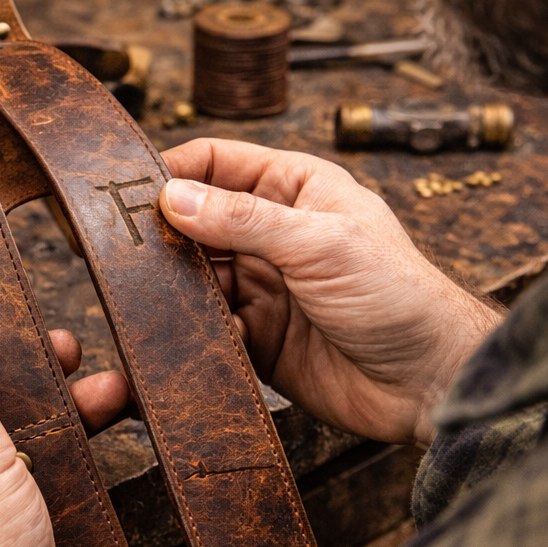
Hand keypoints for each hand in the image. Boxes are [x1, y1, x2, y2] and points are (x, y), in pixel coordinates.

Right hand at [159, 138, 503, 446]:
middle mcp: (274, 234)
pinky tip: (183, 335)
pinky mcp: (258, 338)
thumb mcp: (321, 243)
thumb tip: (175, 197)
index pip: (217, 162)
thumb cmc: (401, 297)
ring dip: (172, 288)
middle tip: (116, 250)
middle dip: (160, 236)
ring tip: (147, 296)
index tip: (126, 190)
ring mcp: (264, 286)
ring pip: (194, 278)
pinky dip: (193, 332)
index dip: (171, 170)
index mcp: (296, 189)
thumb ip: (245, 220)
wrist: (431, 384)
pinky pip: (209, 328)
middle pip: (195, 222)